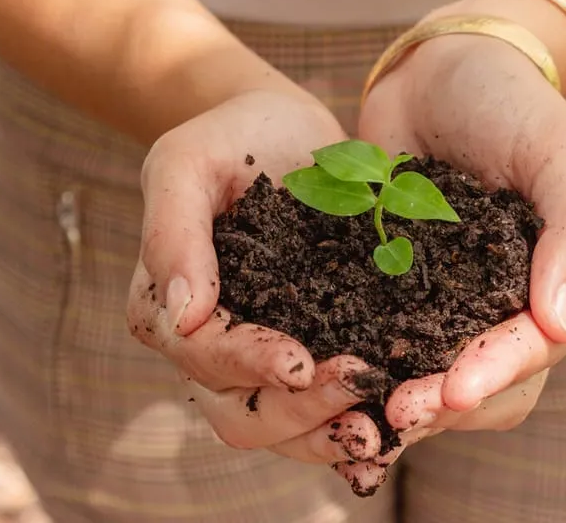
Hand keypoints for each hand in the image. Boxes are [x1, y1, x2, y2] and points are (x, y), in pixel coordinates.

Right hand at [126, 90, 383, 465]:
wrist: (282, 130)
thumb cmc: (229, 137)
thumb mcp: (187, 162)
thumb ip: (173, 233)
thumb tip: (185, 317)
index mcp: (169, 306)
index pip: (204, 355)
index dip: (251, 365)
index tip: (303, 364)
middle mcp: (211, 346)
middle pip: (242, 413)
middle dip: (299, 412)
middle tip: (359, 387)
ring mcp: (262, 356)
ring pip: (283, 428)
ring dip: (329, 435)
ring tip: (381, 430)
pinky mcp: (313, 348)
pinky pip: (325, 407)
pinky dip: (355, 423)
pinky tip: (395, 425)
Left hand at [356, 33, 565, 458]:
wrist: (445, 65)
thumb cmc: (514, 103)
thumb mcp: (559, 155)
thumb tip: (563, 326)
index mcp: (555, 285)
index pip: (532, 351)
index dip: (493, 377)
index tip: (447, 395)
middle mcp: (503, 305)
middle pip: (483, 383)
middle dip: (441, 404)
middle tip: (391, 416)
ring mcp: (448, 299)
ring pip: (431, 373)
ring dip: (399, 395)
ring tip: (355, 407)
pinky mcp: (395, 286)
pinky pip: (382, 334)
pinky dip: (363, 359)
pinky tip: (328, 371)